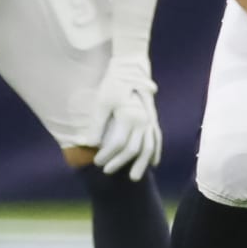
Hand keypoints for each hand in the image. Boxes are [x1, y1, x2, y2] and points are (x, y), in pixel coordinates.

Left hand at [92, 54, 161, 179]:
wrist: (131, 69)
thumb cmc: (113, 85)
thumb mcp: (101, 103)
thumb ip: (97, 125)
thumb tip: (90, 145)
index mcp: (129, 116)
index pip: (118, 143)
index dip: (106, 155)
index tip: (96, 162)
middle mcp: (143, 121)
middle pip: (134, 149)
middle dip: (120, 162)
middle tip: (107, 171)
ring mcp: (150, 121)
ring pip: (149, 148)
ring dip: (141, 163)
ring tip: (134, 177)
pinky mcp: (153, 119)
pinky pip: (157, 140)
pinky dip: (155, 152)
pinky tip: (153, 163)